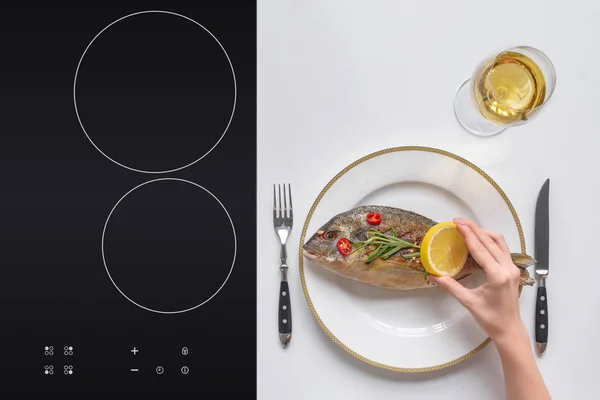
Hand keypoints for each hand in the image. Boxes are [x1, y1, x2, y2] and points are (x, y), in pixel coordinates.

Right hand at [428, 218, 523, 342]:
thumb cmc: (490, 319)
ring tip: (468, 228)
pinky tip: (479, 240)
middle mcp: (507, 268)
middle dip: (474, 229)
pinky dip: (490, 241)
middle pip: (490, 241)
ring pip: (499, 242)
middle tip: (458, 221)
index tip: (457, 223)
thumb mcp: (468, 302)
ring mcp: (512, 269)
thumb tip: (433, 276)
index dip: (467, 235)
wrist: (509, 329)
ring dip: (483, 233)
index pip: (480, 249)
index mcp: (497, 275)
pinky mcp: (512, 270)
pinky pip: (502, 249)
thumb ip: (451, 286)